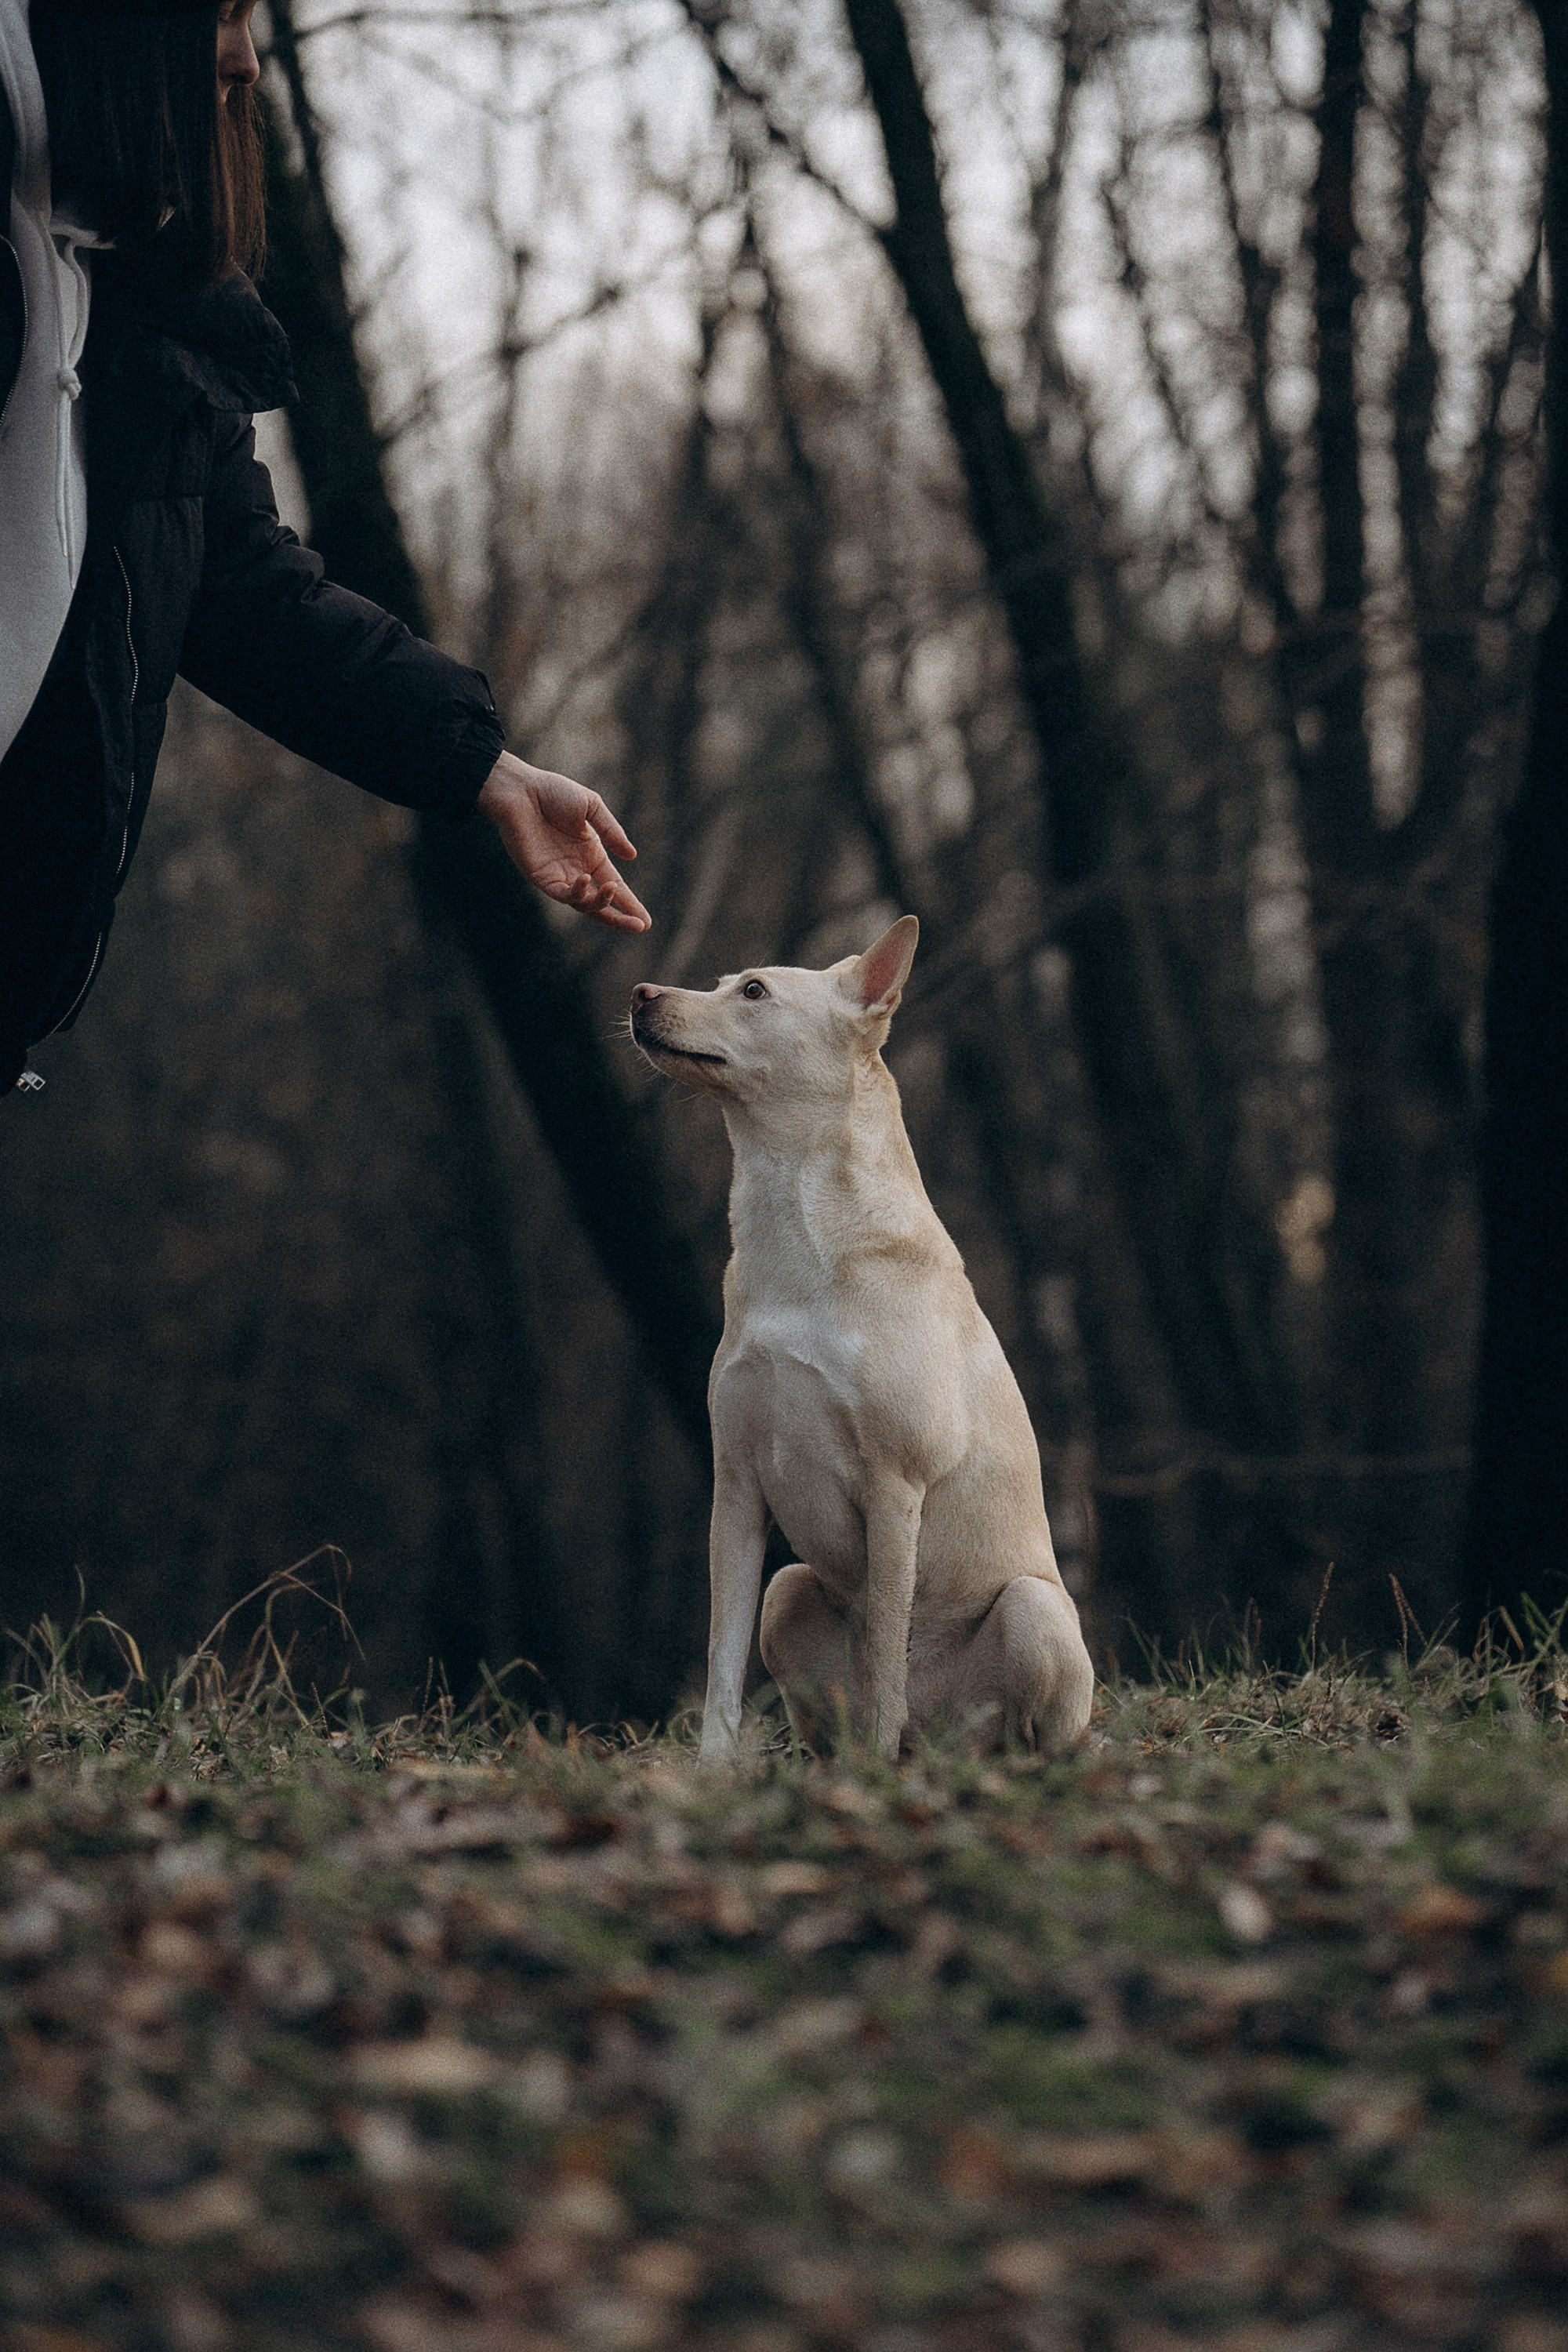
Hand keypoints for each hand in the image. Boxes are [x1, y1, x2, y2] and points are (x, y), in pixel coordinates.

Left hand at [476, 752, 650, 932]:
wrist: (520, 790)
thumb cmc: (553, 792)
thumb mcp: (591, 806)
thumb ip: (611, 831)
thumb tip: (631, 856)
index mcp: (591, 855)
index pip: (614, 886)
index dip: (630, 904)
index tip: (645, 921)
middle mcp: (577, 870)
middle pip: (601, 904)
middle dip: (620, 917)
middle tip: (639, 925)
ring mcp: (559, 876)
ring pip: (583, 904)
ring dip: (600, 902)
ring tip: (610, 890)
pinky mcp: (541, 877)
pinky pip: (562, 894)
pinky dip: (576, 892)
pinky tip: (586, 879)